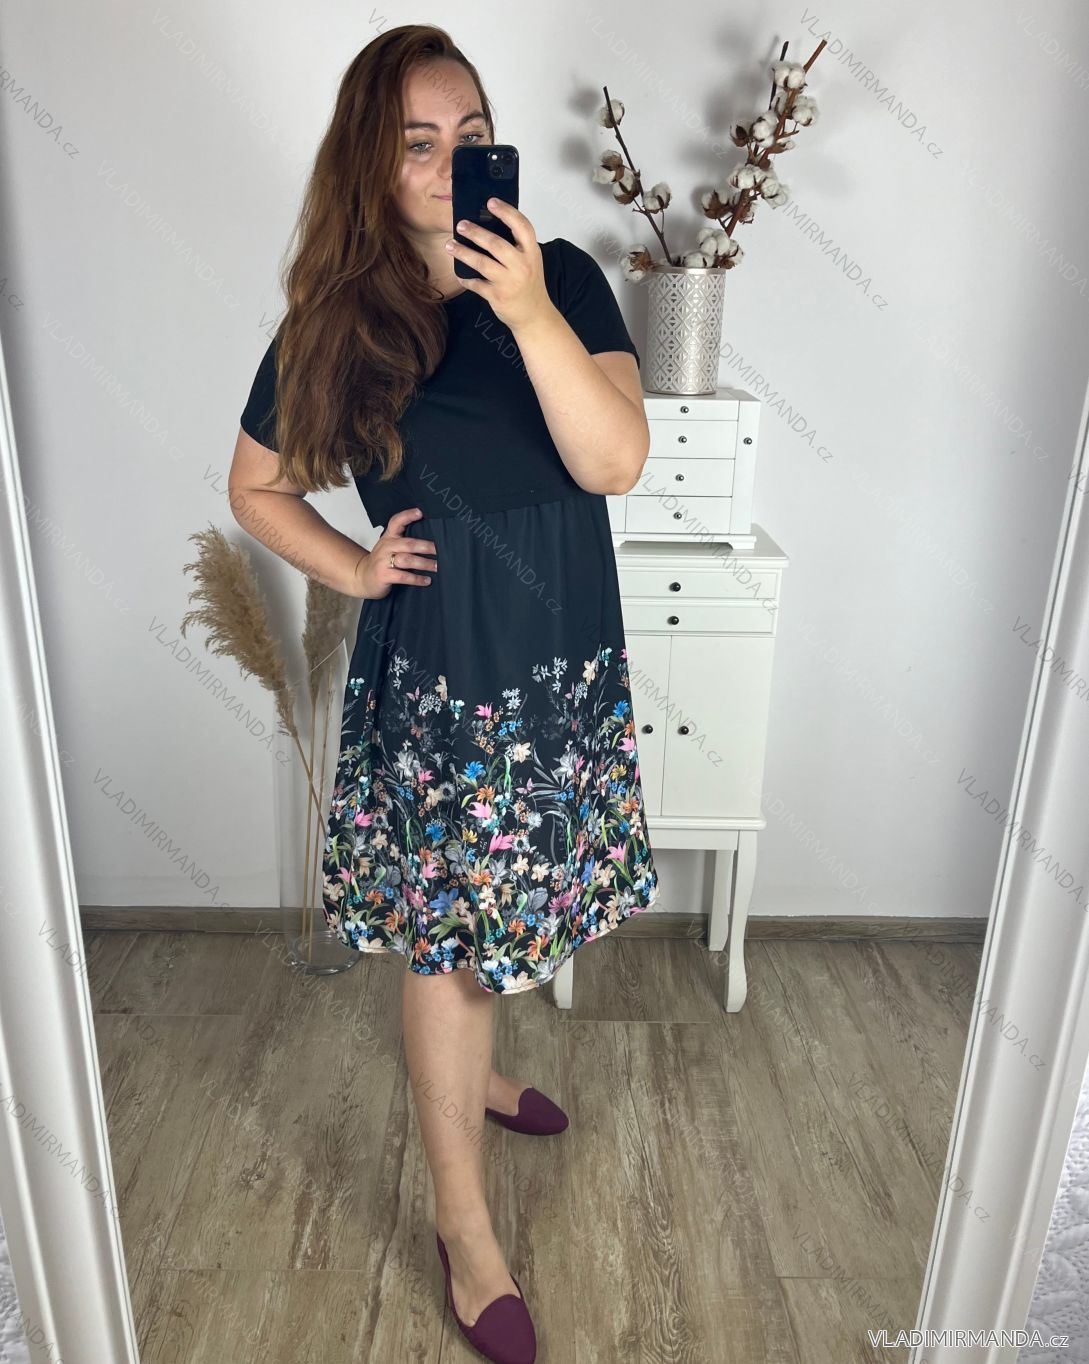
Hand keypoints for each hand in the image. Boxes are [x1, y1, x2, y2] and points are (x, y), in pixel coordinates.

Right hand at [353, 507, 437, 599]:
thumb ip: (405, 542)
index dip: (408, 516)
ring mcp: (384, 561)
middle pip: (408, 543)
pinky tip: (427, 580)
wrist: (362, 577)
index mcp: (389, 537)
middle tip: (440, 550)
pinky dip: (416, 579)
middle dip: (426, 546)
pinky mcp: (384, 575)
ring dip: (424, 563)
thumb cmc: (382, 562)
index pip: (396, 522)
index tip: (420, 512)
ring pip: (407, 559)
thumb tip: (432, 542)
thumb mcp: (390, 547)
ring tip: (437, 566)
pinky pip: (403, 576)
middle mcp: (386, 547)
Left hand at [445, 199, 554, 331]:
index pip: (522, 226)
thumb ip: (516, 245)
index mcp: (531, 253)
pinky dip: (466, 278)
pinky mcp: (497, 296)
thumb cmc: (529, 284)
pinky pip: (476, 284)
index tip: (491, 202)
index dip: (506, 212)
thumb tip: (489, 223)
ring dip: (463, 252)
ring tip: (450, 245)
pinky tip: (460, 273)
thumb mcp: (530, 260)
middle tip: (461, 225)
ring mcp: (509, 282)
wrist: (534, 315)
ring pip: (482, 263)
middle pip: (496, 244)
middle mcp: (522, 266)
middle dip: (476, 233)